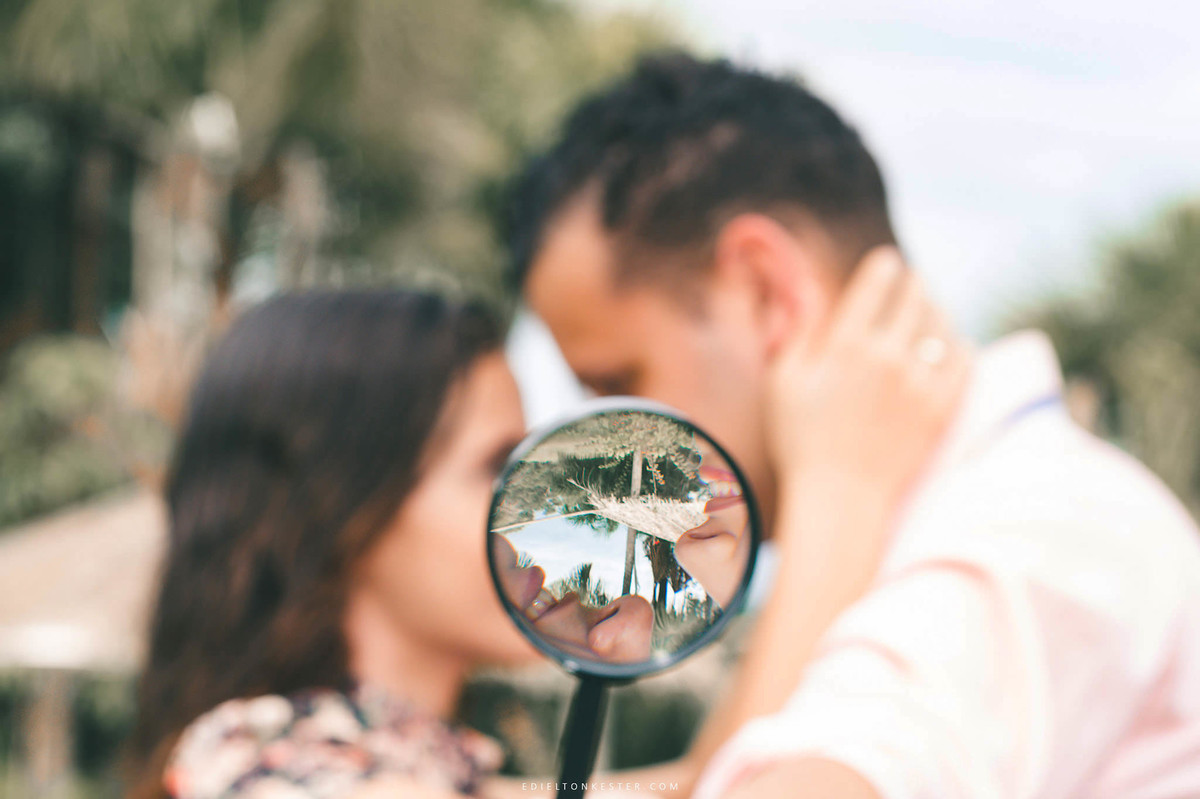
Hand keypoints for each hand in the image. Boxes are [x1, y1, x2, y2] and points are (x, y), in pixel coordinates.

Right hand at [766, 246, 970, 518]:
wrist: (840, 499)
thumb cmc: (801, 441)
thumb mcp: (782, 382)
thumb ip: (799, 331)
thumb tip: (810, 290)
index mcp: (845, 346)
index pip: (877, 282)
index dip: (884, 266)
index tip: (886, 263)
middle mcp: (887, 357)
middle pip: (915, 296)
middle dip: (912, 282)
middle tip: (911, 280)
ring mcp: (920, 383)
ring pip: (942, 322)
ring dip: (935, 308)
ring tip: (928, 308)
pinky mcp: (942, 408)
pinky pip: (964, 357)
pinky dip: (958, 342)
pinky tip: (948, 343)